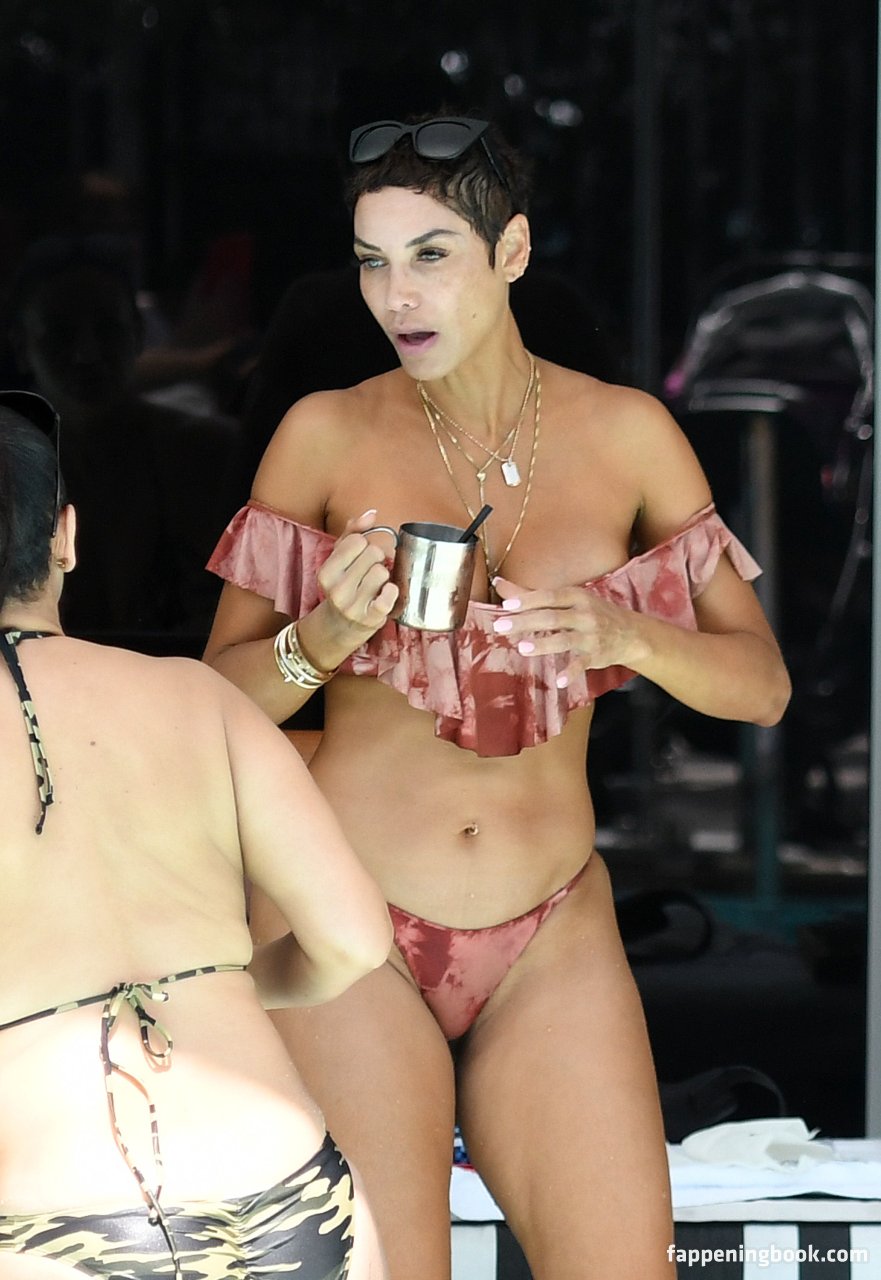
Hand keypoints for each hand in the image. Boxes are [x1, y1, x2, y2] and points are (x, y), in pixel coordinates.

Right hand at [316, 509, 398, 641]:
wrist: (339, 626)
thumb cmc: (343, 585)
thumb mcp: (339, 559)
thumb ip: (353, 532)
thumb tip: (372, 513)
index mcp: (326, 571)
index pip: (357, 540)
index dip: (364, 545)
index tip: (361, 556)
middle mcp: (336, 589)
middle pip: (373, 553)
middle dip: (377, 559)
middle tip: (370, 571)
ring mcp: (353, 605)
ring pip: (383, 571)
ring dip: (385, 576)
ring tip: (376, 584)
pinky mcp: (371, 618)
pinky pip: (389, 595)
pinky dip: (392, 591)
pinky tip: (386, 593)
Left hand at [491, 576, 648, 688]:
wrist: (630, 633)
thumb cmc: (592, 612)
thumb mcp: (568, 599)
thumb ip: (532, 595)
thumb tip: (499, 584)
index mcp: (576, 596)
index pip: (549, 596)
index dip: (528, 600)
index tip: (507, 605)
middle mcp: (584, 614)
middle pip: (552, 617)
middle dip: (526, 621)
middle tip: (501, 626)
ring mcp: (591, 635)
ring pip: (565, 639)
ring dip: (544, 644)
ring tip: (522, 648)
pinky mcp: (597, 655)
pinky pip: (583, 664)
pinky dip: (572, 672)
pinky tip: (559, 681)